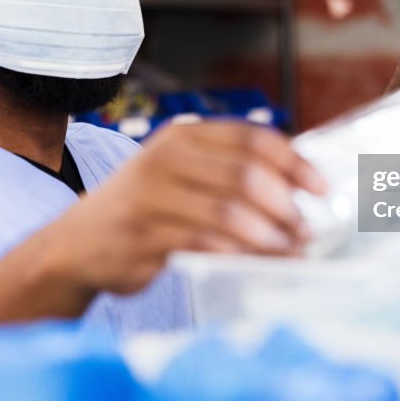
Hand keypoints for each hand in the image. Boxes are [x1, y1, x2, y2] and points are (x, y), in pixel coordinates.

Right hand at [55, 121, 327, 293]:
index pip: (252, 138)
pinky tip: (258, 263)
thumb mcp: (179, 173)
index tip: (322, 188)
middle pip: (245, 175)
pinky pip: (205, 244)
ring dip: (269, 236)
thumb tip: (297, 184)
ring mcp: (152, 197)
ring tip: (289, 251)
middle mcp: (165, 158)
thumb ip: (227, 169)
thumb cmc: (144, 207)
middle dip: (285, 206)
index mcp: (182, 136)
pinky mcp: (144, 236)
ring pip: (228, 213)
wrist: (77, 244)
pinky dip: (240, 255)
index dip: (294, 163)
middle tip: (305, 229)